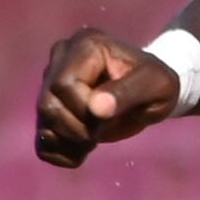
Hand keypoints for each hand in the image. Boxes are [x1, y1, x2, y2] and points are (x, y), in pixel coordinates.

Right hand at [35, 27, 183, 166]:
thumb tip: (95, 109)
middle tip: (102, 132)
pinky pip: (41, 139)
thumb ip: (128, 93)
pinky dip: (61, 153)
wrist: (151, 94)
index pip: (64, 84)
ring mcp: (50, 83)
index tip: (108, 117)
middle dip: (77, 128)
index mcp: (87, 46)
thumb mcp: (156, 85)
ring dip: (70, 141)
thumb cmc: (157, 84)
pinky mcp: (51, 108)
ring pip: (43, 120)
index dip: (83, 110)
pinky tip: (82, 151)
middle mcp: (62, 59)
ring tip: (96, 139)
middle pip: (48, 103)